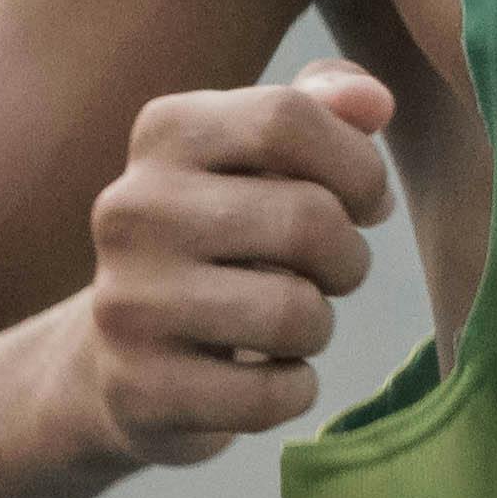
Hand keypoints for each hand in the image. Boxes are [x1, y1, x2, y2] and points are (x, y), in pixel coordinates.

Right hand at [62, 60, 392, 469]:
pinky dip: (295, 390)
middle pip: (307, 219)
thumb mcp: (260, 156)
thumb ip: (323, 107)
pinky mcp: (139, 390)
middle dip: (348, 258)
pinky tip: (270, 376)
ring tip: (294, 324)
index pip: (289, 119)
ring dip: (320, 326)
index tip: (365, 203)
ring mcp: (128, 302)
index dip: (357, 167)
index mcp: (166, 131)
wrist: (121, 356)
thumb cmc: (220, 237)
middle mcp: (132, 207)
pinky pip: (269, 395)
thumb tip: (375, 102)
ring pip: (294, 312)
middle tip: (331, 274)